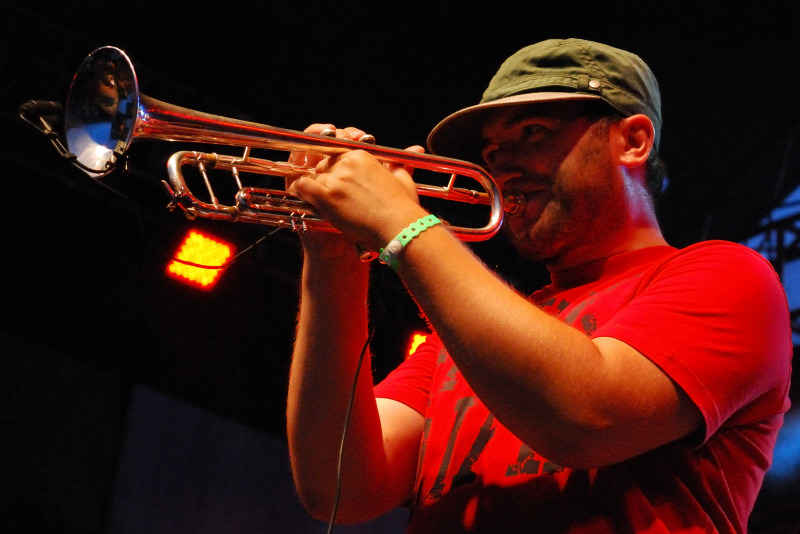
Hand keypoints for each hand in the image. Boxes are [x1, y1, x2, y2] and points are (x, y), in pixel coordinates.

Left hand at [288, 124, 427, 253]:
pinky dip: (300, 190)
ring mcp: (335, 179)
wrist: (400, 229)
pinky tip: (301, 196)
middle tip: (330, 191)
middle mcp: (346, 163)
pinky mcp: (327, 196)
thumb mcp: (403, 179)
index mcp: (362, 156)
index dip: (337, 166)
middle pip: (325, 165)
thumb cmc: (404, 208)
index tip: (337, 177)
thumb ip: (400, 165)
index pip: (339, 155)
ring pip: (314, 176)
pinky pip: (303, 186)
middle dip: (326, 177)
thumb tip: (415, 150)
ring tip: (317, 198)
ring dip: (315, 186)